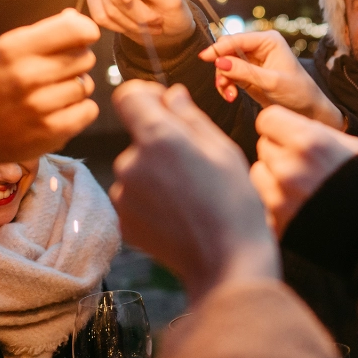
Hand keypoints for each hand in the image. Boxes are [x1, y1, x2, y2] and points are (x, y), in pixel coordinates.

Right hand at [0, 9, 99, 200]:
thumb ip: (39, 33)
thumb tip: (76, 17)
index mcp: (13, 50)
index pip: (76, 30)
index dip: (86, 31)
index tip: (81, 38)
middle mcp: (28, 76)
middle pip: (86, 58)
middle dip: (76, 61)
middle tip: (56, 70)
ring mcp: (41, 106)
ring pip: (86, 85)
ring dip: (75, 87)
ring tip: (51, 92)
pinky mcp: (52, 131)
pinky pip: (89, 110)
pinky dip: (78, 110)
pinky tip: (57, 110)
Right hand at [86, 0, 193, 48]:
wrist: (171, 28)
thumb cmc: (174, 8)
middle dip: (134, 11)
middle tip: (157, 19)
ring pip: (107, 7)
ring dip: (131, 23)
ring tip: (151, 25)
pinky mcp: (100, 4)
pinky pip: (100, 17)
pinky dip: (120, 28)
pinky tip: (136, 29)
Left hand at [110, 81, 279, 301]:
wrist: (226, 262)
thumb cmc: (235, 202)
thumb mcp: (223, 150)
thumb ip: (190, 117)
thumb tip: (171, 95)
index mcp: (159, 138)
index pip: (128, 96)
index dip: (146, 95)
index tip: (165, 106)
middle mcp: (131, 162)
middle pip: (138, 136)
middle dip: (161, 142)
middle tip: (196, 165)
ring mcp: (123, 194)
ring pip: (137, 167)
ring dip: (157, 172)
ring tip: (190, 194)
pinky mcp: (122, 219)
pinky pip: (134, 194)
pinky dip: (151, 198)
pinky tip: (179, 213)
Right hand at [201, 31, 343, 128]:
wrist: (307, 110)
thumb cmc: (297, 92)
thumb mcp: (270, 82)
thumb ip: (245, 72)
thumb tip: (219, 62)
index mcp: (268, 40)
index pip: (237, 39)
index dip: (220, 48)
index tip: (204, 57)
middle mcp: (259, 47)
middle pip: (228, 50)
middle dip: (222, 68)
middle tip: (222, 85)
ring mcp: (253, 60)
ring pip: (226, 64)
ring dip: (223, 79)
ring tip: (230, 95)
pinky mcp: (249, 73)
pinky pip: (229, 75)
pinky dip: (227, 85)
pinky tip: (231, 96)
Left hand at [250, 105, 357, 234]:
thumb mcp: (351, 145)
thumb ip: (317, 133)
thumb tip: (293, 126)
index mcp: (308, 142)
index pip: (267, 120)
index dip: (277, 125)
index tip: (285, 132)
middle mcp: (288, 167)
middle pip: (263, 146)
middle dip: (279, 150)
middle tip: (301, 162)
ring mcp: (279, 198)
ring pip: (258, 173)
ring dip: (272, 175)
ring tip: (297, 183)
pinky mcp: (276, 222)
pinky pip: (264, 201)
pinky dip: (276, 201)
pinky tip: (299, 204)